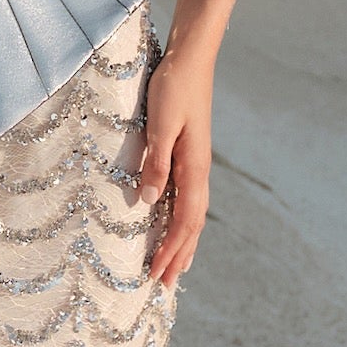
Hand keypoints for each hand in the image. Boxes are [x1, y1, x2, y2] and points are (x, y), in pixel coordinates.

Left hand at [132, 53, 213, 284]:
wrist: (190, 59)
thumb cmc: (173, 87)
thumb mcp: (160, 123)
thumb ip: (156, 162)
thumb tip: (148, 201)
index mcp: (194, 167)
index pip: (184, 221)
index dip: (171, 250)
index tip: (156, 276)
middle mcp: (198, 170)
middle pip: (191, 225)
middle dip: (178, 256)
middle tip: (164, 287)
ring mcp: (195, 164)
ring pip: (192, 214)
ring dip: (183, 243)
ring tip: (176, 268)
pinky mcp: (188, 155)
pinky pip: (187, 198)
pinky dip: (181, 221)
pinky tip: (173, 225)